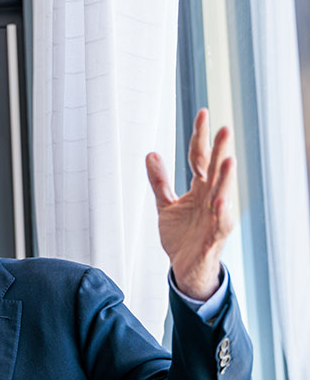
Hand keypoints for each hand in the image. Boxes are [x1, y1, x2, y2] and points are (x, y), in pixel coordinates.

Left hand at [146, 108, 235, 300]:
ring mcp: (214, 216)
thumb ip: (159, 181)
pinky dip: (221, 212)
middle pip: (215, 170)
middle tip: (223, 128)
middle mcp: (211, 197)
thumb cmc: (181, 235)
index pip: (200, 156)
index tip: (203, 113)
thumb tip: (151, 154)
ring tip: (228, 159)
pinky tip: (221, 200)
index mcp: (200, 187)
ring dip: (225, 177)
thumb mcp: (164, 205)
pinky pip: (220, 223)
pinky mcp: (214, 236)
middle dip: (219, 150)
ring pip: (223, 192)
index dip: (200, 136)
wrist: (184, 267)